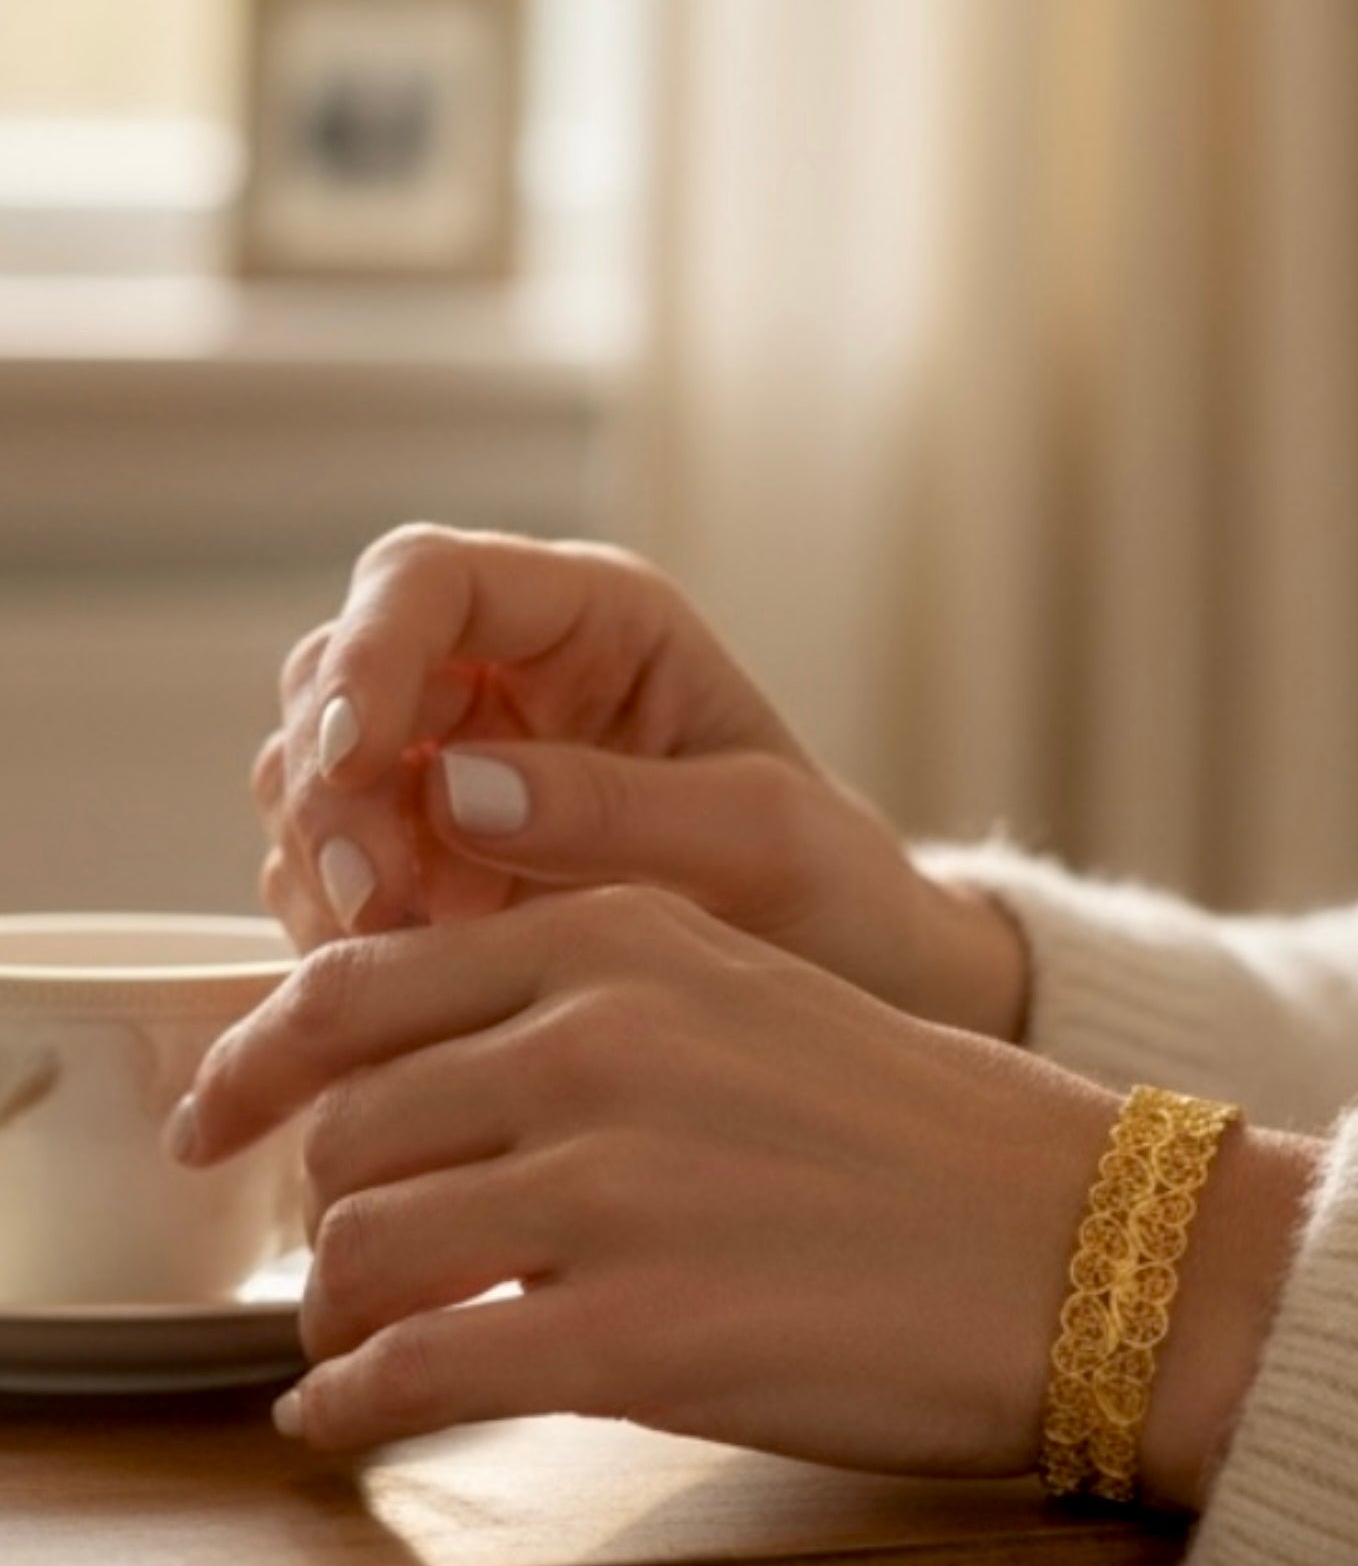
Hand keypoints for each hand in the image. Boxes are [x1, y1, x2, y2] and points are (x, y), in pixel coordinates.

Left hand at [174, 886, 1114, 1472]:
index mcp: (621, 934)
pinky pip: (423, 1371)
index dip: (254, 1061)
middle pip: (348, 1126)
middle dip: (312, 1206)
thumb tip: (422, 1087)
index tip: (216, 1116)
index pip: (359, 986)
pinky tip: (354, 1421)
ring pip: (362, 1247)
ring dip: (328, 1315)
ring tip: (351, 1347)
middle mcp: (600, 1034)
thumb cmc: (918, 1127)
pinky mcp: (641, 1328)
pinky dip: (359, 1405)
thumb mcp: (743, 994)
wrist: (1076, 1237)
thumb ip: (582, 1007)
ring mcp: (616, 1179)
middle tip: (331, 1260)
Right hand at [254, 526, 1025, 1039]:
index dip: (369, 651)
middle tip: (379, 900)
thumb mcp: (760, 840)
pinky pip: (323, 870)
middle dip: (330, 782)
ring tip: (409, 946)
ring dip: (323, 859)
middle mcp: (503, 678)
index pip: (429, 579)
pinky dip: (333, 922)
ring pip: (304, 772)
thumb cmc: (830, 889)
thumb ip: (617, 807)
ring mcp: (450, 769)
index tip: (356, 763)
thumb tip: (451, 788)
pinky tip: (410, 977)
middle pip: (336, 676)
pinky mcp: (425, 865)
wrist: (845, 986)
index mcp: (595, 622)